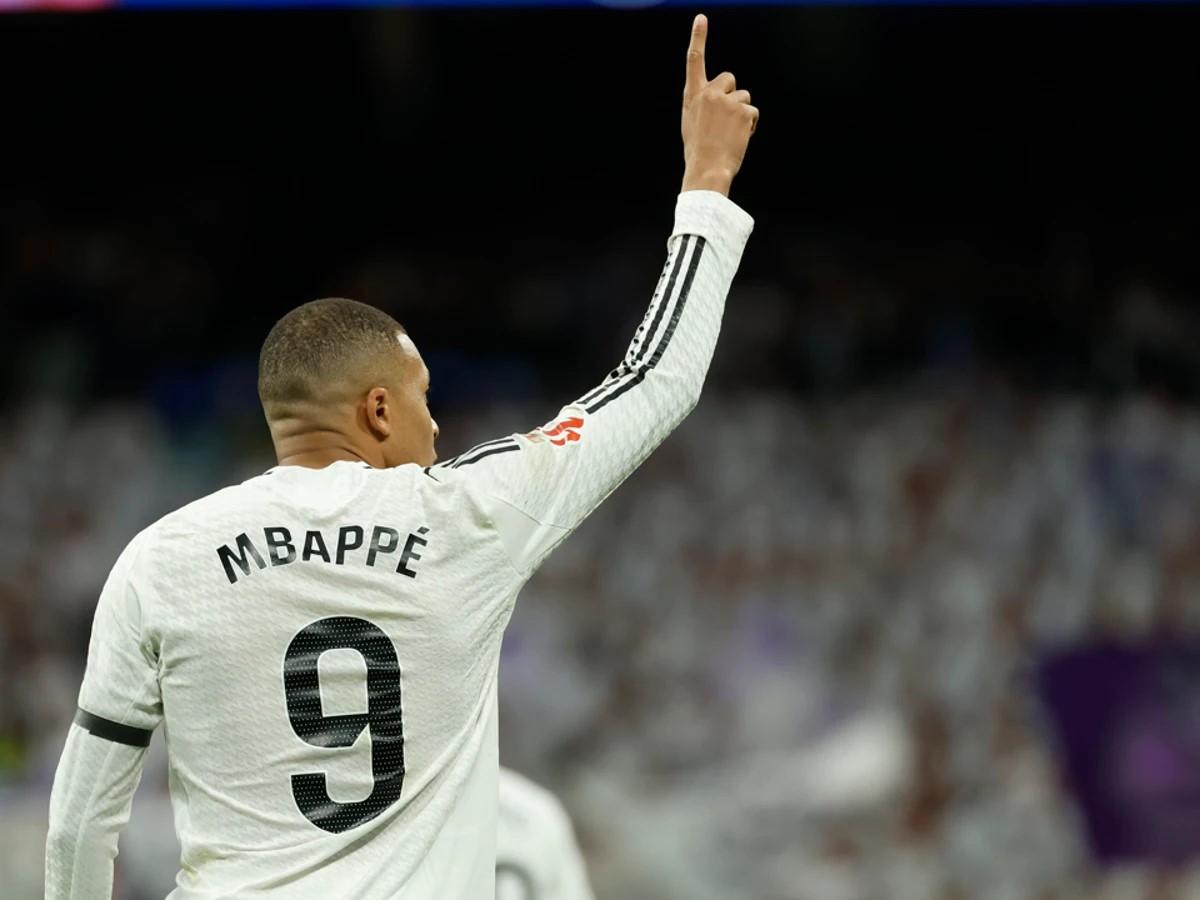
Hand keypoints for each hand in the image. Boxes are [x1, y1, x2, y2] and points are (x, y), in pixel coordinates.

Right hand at [680, 14, 758, 196]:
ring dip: (741, 113)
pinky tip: (739, 137)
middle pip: (730, 79)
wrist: (707, 169)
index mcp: (693, 96)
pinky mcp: (743, 111)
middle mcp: (709, 94)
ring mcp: (727, 101)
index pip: (694, 61)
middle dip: (732, 95)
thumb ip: (702, 103)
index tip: (701, 18)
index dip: (698, 38)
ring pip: (743, 97)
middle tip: (724, 119)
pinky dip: (750, 125)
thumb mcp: (691, 122)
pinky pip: (752, 111)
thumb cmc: (698, 150)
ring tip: (730, 134)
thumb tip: (716, 96)